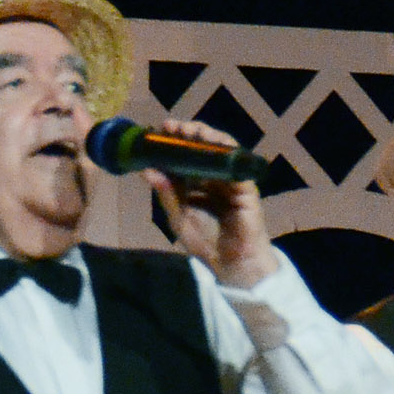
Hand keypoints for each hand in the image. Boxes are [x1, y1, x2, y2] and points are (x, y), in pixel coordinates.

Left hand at [145, 118, 275, 288]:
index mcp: (197, 186)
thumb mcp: (179, 219)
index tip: (156, 133)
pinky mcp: (245, 185)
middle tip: (170, 127)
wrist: (232, 266)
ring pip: (219, 149)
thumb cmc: (207, 245)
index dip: (172, 144)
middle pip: (201, 149)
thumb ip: (167, 195)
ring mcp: (230, 180)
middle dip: (186, 134)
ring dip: (204, 136)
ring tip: (188, 130)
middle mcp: (214, 178)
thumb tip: (148, 171)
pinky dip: (224, 148)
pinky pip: (235, 161)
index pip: (184, 158)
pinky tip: (211, 141)